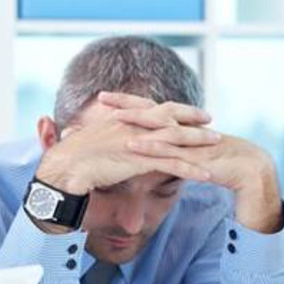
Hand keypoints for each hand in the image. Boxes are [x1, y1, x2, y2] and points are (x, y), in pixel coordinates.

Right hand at [36, 92, 217, 194]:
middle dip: (192, 117)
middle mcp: (133, 124)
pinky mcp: (140, 160)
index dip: (173, 108)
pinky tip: (206, 176)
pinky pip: (172, 164)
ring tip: (217, 143)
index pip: (154, 108)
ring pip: (176, 138)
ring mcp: (138, 140)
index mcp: (123, 117)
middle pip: (170, 116)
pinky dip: (190, 169)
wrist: (65, 167)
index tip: (187, 109)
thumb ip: (104, 138)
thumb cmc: (72, 157)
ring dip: (198, 140)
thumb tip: (104, 143)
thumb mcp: (91, 140)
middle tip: (210, 120)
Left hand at [116, 94, 283, 231]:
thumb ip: (169, 156)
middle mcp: (184, 128)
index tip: (105, 98)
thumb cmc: (219, 165)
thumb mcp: (189, 158)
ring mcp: (189, 141)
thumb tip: (147, 162)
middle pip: (151, 110)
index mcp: (181, 126)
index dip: (128, 102)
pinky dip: (151, 147)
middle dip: (126, 103)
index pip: (151, 108)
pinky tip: (134, 145)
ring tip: (113, 118)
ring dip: (136, 120)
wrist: (250, 170)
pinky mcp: (194, 156)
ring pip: (159, 127)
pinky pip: (170, 150)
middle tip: (102, 97)